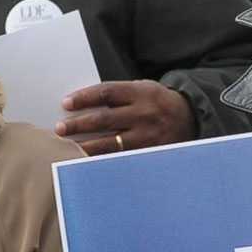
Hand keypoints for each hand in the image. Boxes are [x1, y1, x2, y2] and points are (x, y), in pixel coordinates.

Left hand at [57, 79, 195, 152]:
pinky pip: (121, 158)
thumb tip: (83, 105)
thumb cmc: (158, 103)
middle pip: (104, 120)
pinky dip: (102, 160)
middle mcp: (144, 114)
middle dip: (79, 124)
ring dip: (86, 146)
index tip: (66, 103)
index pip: (106, 93)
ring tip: (68, 147)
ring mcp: (147, 136)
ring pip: (110, 144)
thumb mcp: (142, 90)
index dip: (84, 98)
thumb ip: (118, 96)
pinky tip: (87, 161)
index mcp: (141, 93)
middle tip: (60, 128)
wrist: (191, 119)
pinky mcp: (149, 154)